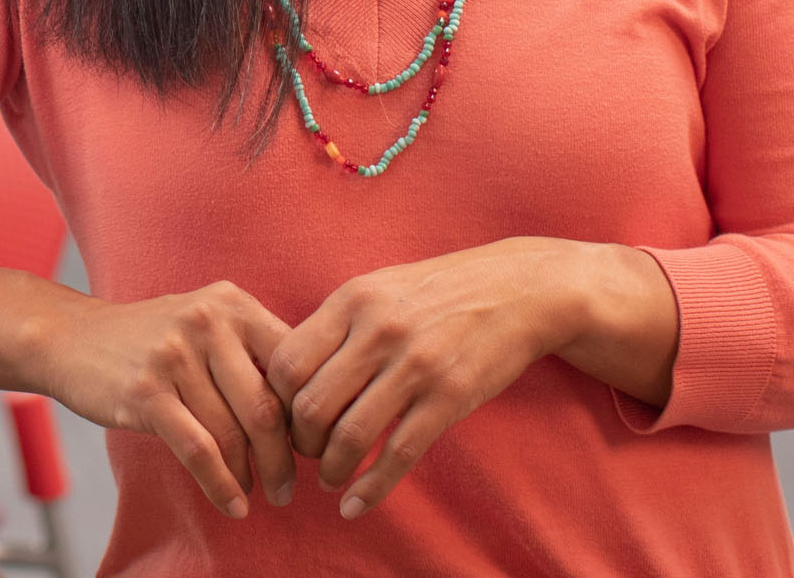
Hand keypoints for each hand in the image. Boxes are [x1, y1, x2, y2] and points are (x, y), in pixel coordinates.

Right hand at [43, 281, 295, 518]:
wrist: (74, 337)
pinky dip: (221, 485)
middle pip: (266, 405)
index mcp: (233, 303)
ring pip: (232, 433)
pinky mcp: (147, 393)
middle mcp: (209, 322)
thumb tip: (307, 406)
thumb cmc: (153, 338)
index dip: (307, 411)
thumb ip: (251, 350)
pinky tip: (233, 504)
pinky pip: (197, 450)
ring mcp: (176, 356)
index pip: (291, 363)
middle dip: (284, 457)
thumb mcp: (207, 320)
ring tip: (259, 496)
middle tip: (290, 487)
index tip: (312, 444)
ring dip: (251, 476)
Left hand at [265, 238, 582, 519]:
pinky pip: (397, 455)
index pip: (286, 363)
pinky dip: (369, 489)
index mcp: (354, 299)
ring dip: (331, 470)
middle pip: (310, 406)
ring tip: (332, 478)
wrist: (516, 288)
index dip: (277, 403)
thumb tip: (289, 375)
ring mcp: (415, 364)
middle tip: (310, 453)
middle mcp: (379, 330)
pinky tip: (355, 505)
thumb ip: (337, 325)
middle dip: (301, 443)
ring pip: (349, 436)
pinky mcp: (449, 397)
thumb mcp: (380, 288)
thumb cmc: (438, 290)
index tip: (287, 420)